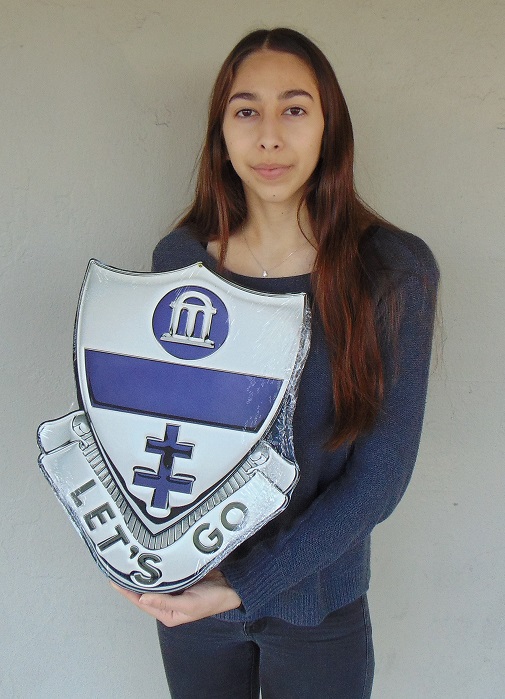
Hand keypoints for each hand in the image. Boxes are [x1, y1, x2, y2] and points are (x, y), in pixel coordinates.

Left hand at [110, 569, 241, 626]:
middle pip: (144, 591)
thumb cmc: (213, 600)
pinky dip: (154, 566)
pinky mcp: (179, 576)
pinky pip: (162, 572)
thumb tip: (143, 597)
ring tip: (128, 561)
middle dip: (131, 581)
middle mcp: (167, 602)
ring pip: (152, 581)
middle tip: (117, 567)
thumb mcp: (189, 605)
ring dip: (142, 573)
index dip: (127, 592)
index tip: (114, 581)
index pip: (142, 602)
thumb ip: (165, 602)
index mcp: (168, 614)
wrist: (231, 586)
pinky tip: (147, 558)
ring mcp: (173, 589)